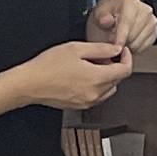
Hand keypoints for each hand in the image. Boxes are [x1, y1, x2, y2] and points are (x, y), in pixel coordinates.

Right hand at [12, 37, 137, 112]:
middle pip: (118, 81)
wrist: (30, 84)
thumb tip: (116, 50)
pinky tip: (83, 76)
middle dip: (115, 66)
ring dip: (107, 78)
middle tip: (102, 55)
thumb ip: (100, 49)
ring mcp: (88, 102)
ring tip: (91, 65)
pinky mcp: (80, 106)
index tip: (122, 51)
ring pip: (109, 90)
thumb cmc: (48, 66)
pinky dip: (97, 86)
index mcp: (97, 78)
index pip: (125, 70)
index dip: (127, 58)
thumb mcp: (76, 49)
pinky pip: (98, 96)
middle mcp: (95, 94)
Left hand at [90, 0, 156, 54]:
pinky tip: (127, 43)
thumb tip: (106, 20)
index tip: (116, 47)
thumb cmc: (105, 16)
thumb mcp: (97, 14)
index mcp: (130, 2)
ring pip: (139, 42)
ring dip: (128, 46)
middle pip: (134, 34)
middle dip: (122, 43)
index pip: (127, 23)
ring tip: (119, 43)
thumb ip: (101, 17)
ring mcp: (152, 21)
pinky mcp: (155, 31)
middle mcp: (145, 10)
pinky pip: (145, 46)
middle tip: (112, 45)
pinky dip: (135, 48)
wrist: (112, 18)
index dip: (120, 37)